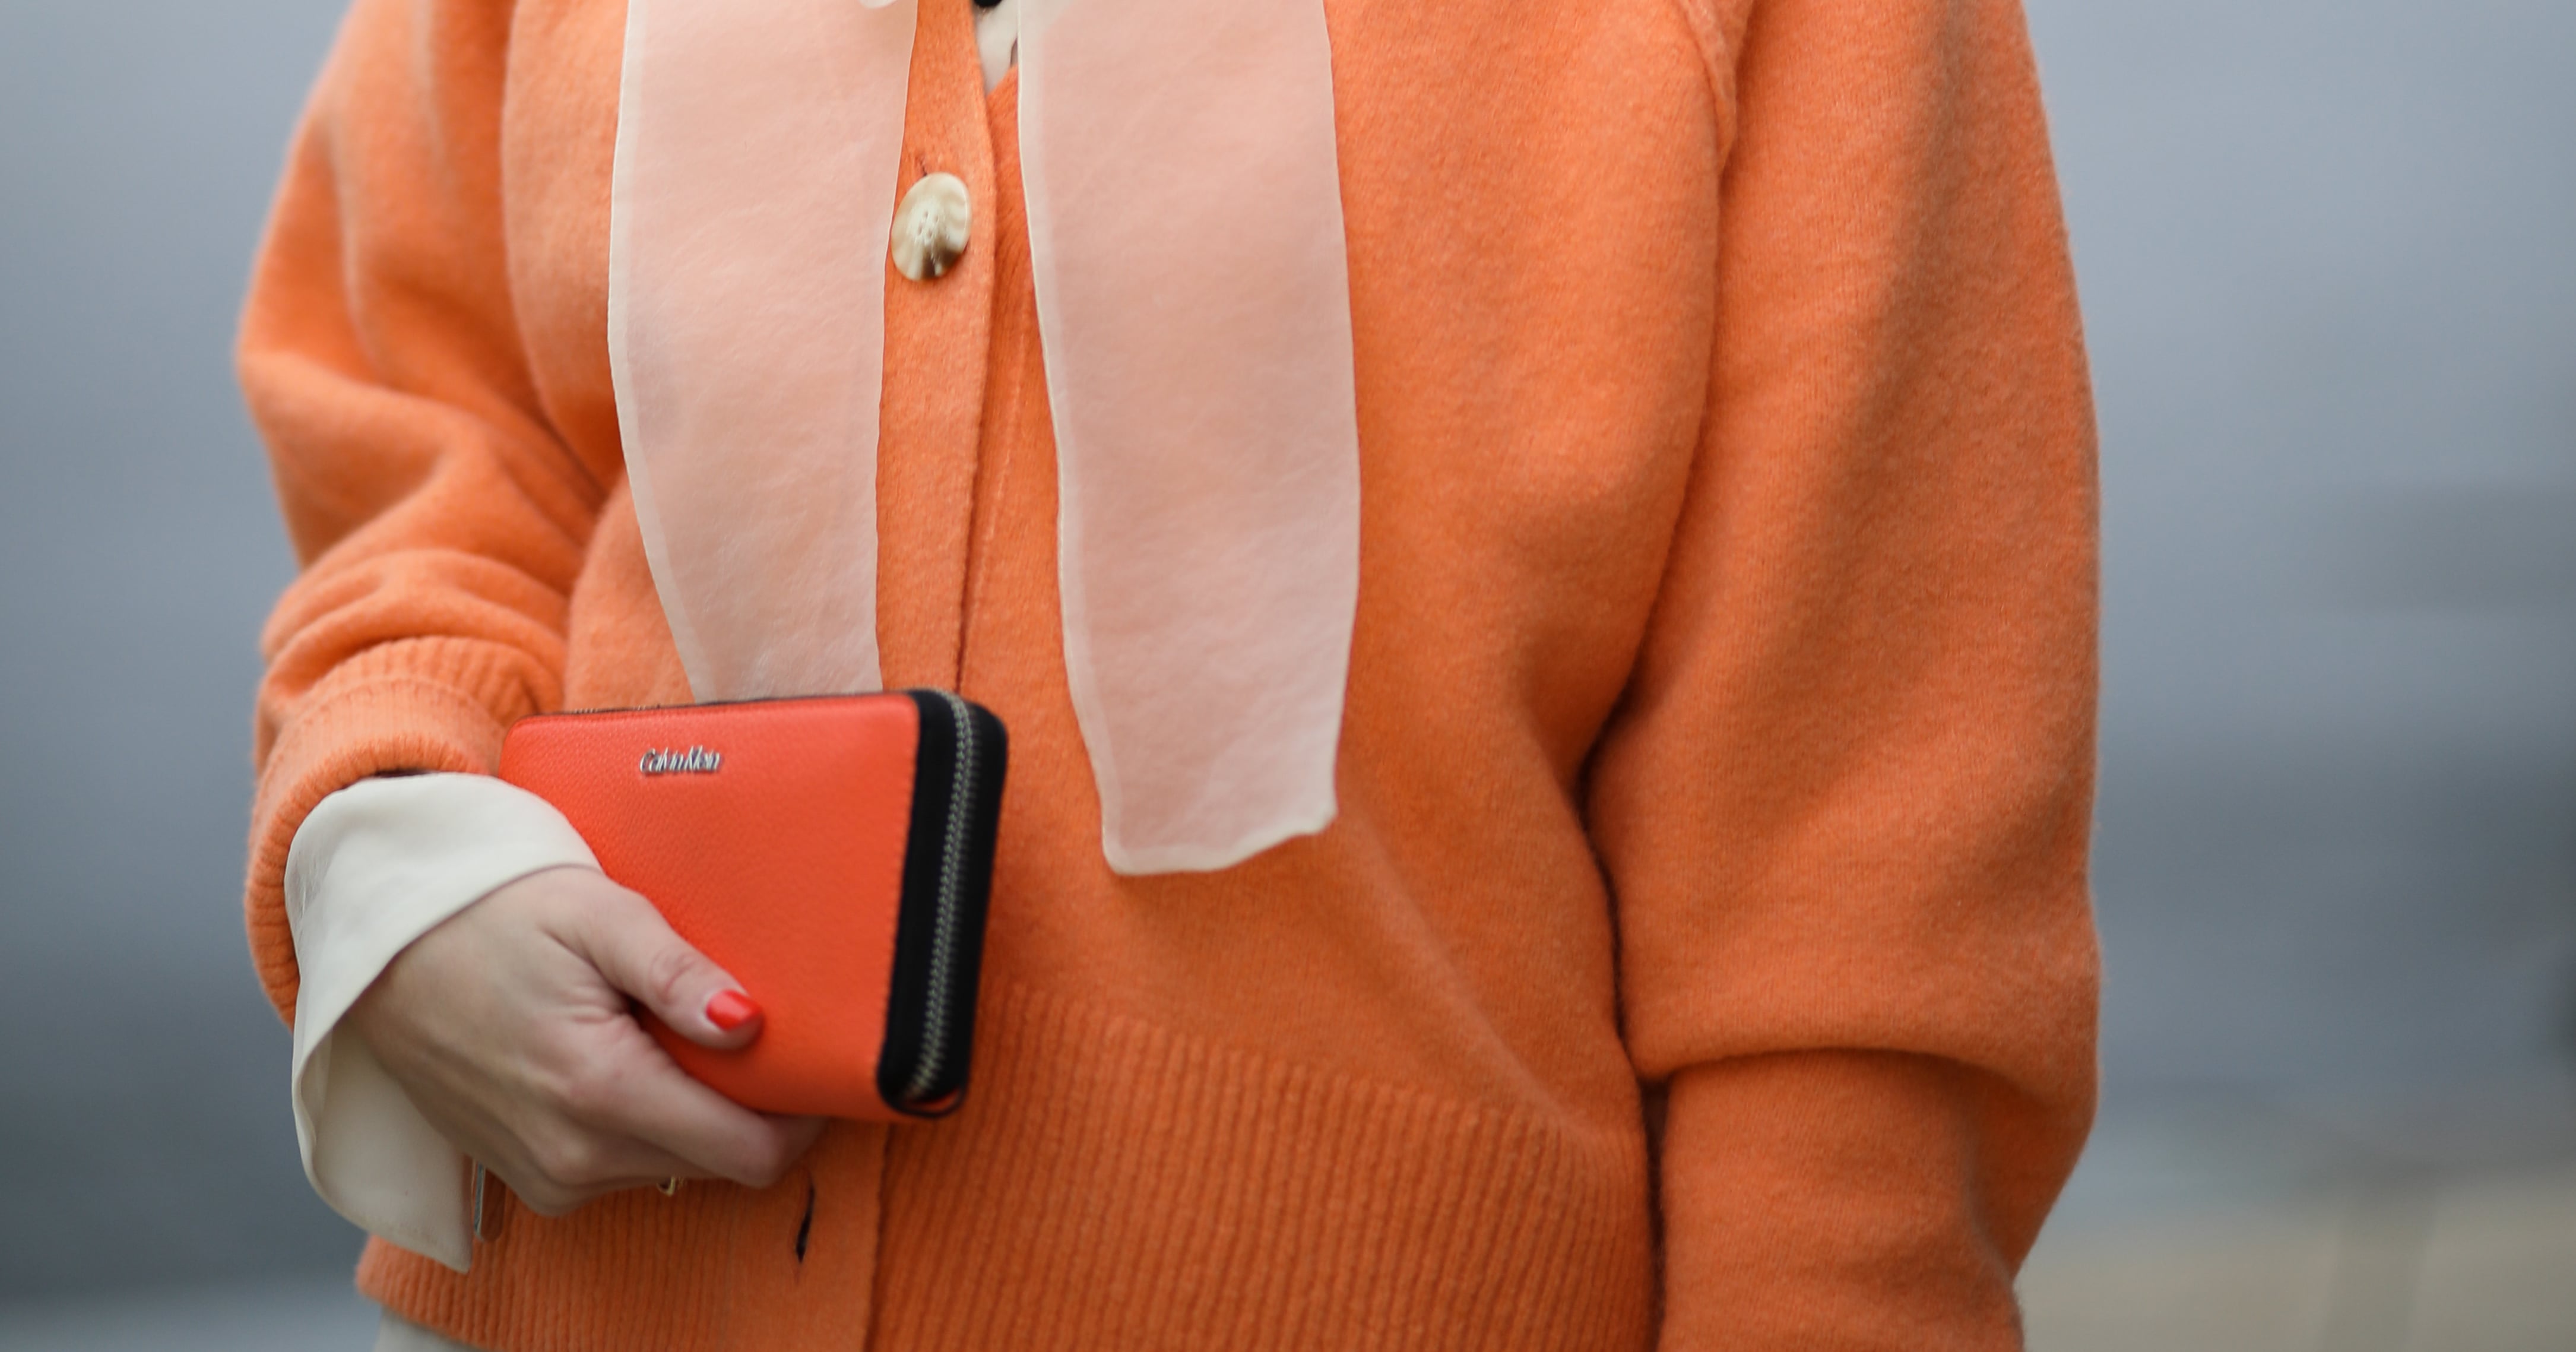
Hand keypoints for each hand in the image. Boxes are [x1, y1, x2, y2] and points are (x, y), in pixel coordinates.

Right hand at [347, 866, 824, 1216]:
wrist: (385, 948)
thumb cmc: (493, 915)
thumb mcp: (599, 916)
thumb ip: (679, 973)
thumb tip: (751, 1025)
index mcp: (602, 1091)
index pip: (753, 1152)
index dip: (800, 1113)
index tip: (807, 1059)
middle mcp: (576, 1155)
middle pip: (723, 1163)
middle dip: (747, 1104)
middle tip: (730, 1026)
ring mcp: (549, 1176)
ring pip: (677, 1166)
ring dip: (691, 1110)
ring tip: (657, 1030)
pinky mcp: (531, 1179)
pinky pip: (625, 1168)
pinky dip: (644, 1122)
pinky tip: (618, 1056)